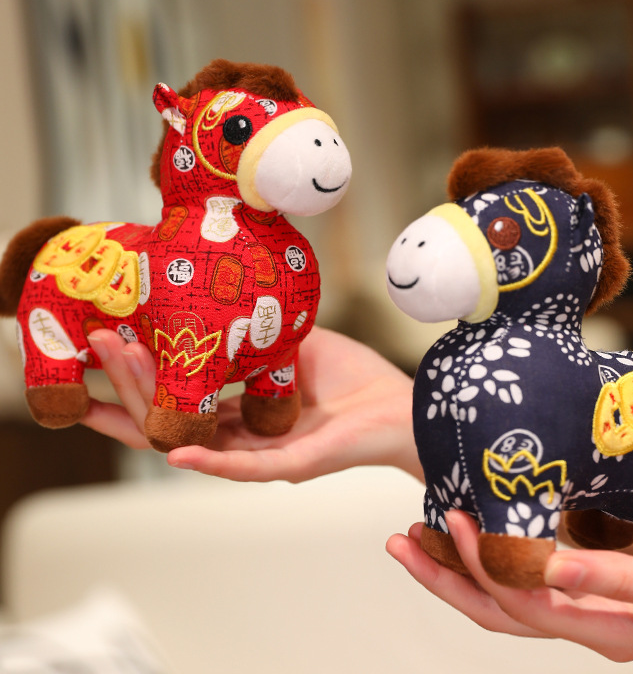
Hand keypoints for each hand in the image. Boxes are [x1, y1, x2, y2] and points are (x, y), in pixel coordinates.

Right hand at [83, 326, 420, 481]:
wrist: (403, 405)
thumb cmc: (352, 378)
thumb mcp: (292, 346)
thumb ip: (253, 335)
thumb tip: (214, 299)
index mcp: (241, 409)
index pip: (178, 394)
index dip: (140, 370)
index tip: (107, 335)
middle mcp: (243, 434)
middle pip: (171, 415)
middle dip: (129, 380)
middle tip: (95, 344)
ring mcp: (263, 453)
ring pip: (195, 436)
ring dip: (154, 407)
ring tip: (119, 369)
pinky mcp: (292, 465)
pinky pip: (244, 466)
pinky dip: (209, 459)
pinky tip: (175, 452)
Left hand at [386, 511, 632, 660]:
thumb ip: (623, 581)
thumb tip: (551, 571)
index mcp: (605, 630)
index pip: (516, 603)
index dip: (475, 566)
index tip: (446, 520)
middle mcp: (591, 621)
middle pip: (498, 606)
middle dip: (445, 577)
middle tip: (398, 540)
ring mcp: (597, 604)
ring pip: (514, 590)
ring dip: (466, 565)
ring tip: (425, 533)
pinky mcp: (608, 581)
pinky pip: (541, 572)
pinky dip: (506, 553)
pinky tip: (494, 527)